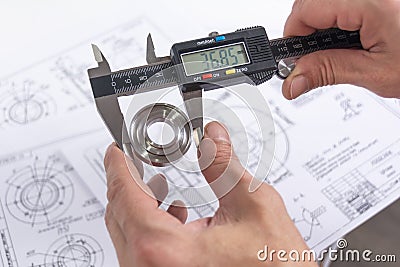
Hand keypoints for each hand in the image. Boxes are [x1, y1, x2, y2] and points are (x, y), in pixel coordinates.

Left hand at [104, 122, 316, 266]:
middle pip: (119, 214)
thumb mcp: (254, 209)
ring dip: (141, 205)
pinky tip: (177, 214)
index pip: (123, 193)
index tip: (118, 148)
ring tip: (160, 185)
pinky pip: (142, 251)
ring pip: (129, 234)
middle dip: (129, 182)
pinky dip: (153, 228)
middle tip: (140, 161)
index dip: (119, 163)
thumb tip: (213, 138)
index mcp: (163, 249)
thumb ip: (225, 166)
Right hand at [282, 0, 399, 99]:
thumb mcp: (375, 72)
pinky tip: (350, 37)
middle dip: (305, 33)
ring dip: (321, 26)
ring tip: (338, 50)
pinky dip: (337, 19)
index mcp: (370, 2)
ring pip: (323, 2)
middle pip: (310, 3)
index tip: (294, 60)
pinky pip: (342, 2)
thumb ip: (328, 71)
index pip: (304, 10)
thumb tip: (293, 80)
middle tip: (313, 59)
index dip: (293, 38)